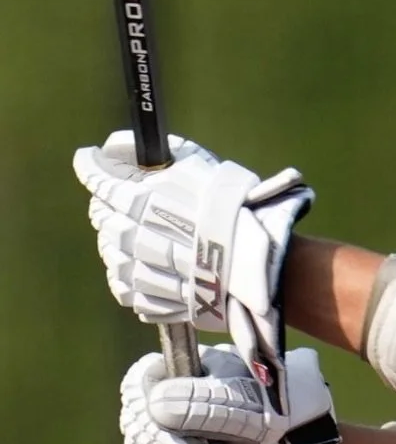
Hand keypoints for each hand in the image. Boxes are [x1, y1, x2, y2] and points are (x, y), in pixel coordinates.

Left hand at [74, 130, 313, 376]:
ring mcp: (137, 271)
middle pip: (101, 216)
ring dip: (120, 241)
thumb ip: (155, 152)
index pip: (96, 180)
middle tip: (129, 201)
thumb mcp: (197, 165)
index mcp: (139, 201)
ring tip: (146, 237)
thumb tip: (114, 144)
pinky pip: (123, 286)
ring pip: (109, 252)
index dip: (90, 166)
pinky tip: (149, 267)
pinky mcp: (149, 299)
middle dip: (110, 205)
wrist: (258, 262)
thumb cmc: (234, 208)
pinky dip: (129, 274)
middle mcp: (130, 236)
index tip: (88, 159)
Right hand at [120, 344, 337, 443]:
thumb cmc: (270, 404)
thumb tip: (154, 407)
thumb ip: (199, 400)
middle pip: (140, 431)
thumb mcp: (240, 397)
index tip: (183, 440)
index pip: (138, 389)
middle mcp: (164, 401)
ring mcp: (167, 435)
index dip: (151, 417)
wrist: (295, 438)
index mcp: (177, 371)